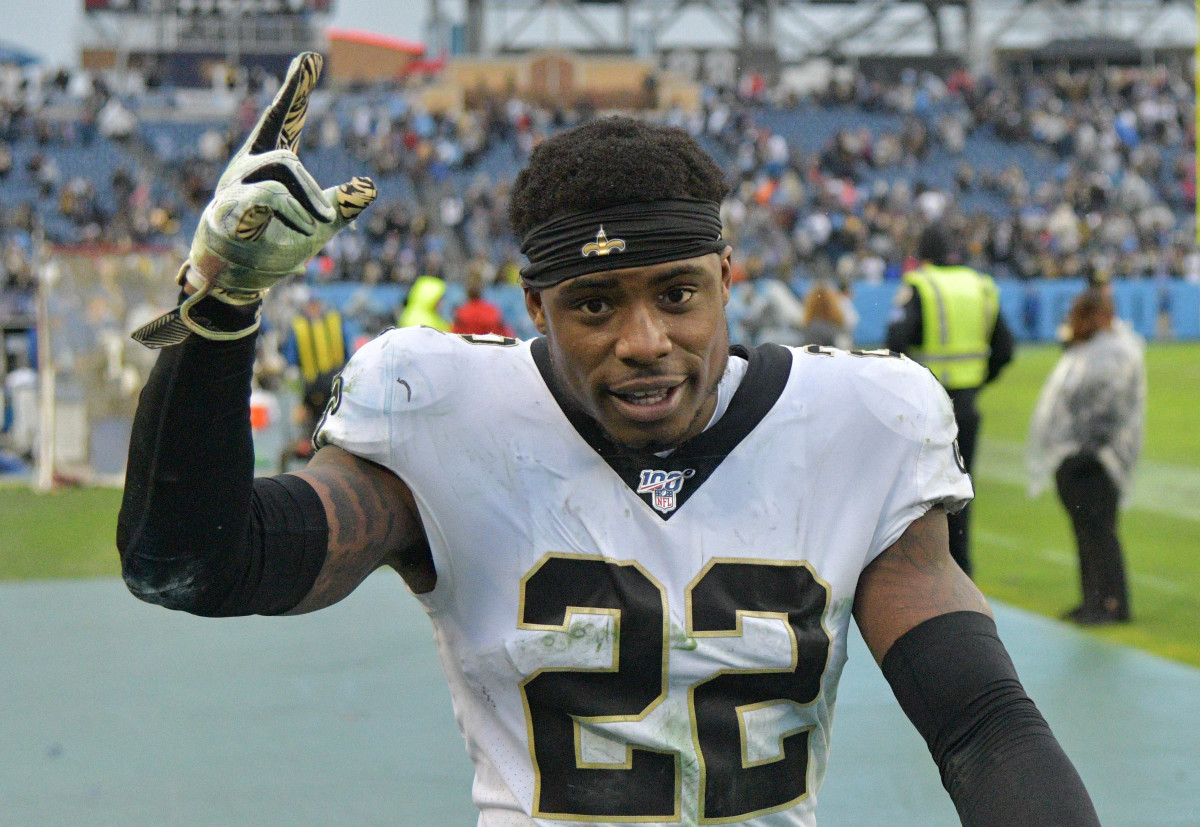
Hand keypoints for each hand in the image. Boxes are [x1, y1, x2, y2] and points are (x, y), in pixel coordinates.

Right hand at [132, 52, 376, 347]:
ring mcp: (233, 189)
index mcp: (267, 165)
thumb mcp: (320, 225)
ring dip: (308, 197)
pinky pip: (262, 198)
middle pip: (280, 144)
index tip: (310, 59)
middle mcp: (246, 169)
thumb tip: (370, 187)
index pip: (282, 120)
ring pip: (278, 169)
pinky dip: (290, 210)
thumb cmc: (274, 246)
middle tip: (330, 203)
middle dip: (304, 154)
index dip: (296, 91)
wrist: (237, 283)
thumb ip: (343, 204)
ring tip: (323, 222)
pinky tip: (307, 228)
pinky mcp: (226, 214)